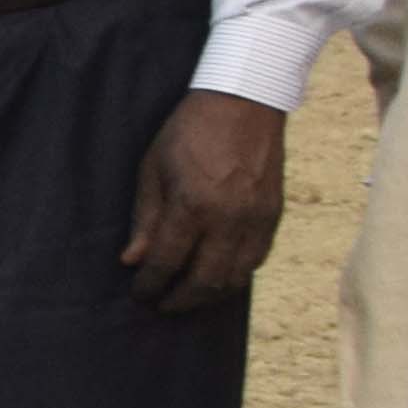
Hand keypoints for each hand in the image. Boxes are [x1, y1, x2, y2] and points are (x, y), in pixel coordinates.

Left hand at [119, 86, 291, 311]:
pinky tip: (217, 275)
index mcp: (192, 205)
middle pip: (205, 281)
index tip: (139, 294)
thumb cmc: (189, 131)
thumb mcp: (153, 169)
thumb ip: (145, 218)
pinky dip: (235, 276)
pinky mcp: (274, 215)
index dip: (150, 285)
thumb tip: (133, 260)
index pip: (167, 262)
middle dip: (179, 301)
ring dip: (209, 295)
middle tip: (161, 305)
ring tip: (187, 296)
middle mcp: (229, 219)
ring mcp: (256, 219)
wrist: (243, 102)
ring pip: (235, 278)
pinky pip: (256, 260)